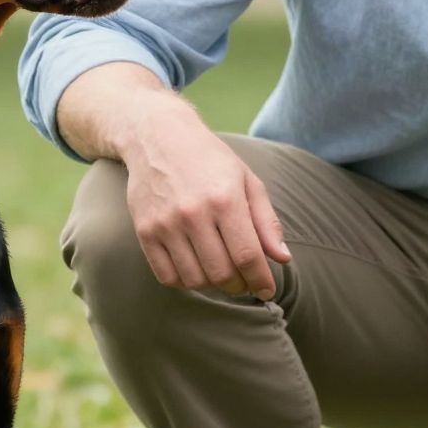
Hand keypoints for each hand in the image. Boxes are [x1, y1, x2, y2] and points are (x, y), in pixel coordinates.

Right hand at [119, 112, 291, 299]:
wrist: (158, 137)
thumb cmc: (210, 160)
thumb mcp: (246, 180)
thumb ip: (266, 221)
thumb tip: (283, 259)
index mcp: (225, 198)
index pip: (247, 255)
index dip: (261, 280)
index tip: (267, 290)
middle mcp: (193, 212)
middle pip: (221, 273)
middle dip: (239, 285)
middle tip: (244, 281)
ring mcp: (166, 223)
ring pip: (195, 279)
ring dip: (212, 285)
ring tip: (220, 272)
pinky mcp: (145, 231)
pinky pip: (166, 276)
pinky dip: (185, 282)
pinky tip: (195, 268)